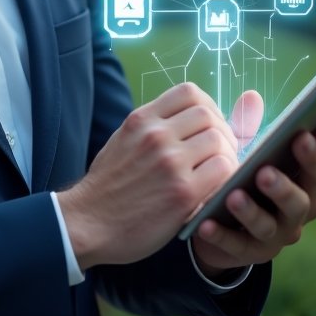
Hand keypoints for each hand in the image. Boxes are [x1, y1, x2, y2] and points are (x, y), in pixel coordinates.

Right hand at [57, 83, 239, 269]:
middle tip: (221, 151)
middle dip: (222, 131)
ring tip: (219, 171)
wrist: (88, 223)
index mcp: (141, 119)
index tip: (209, 124)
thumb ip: (151, 127)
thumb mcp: (123, 141)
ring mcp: (170, 162)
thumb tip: (183, 119)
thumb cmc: (108, 187)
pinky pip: (222, 169)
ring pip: (218, 140)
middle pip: (208, 115)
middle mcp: (155, 135)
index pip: (189, 92)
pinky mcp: (183, 191)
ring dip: (226, 154)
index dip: (208, 106)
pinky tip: (217, 187)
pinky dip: (227, 176)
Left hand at [190, 96, 315, 274]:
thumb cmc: (244, 177)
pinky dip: (222, 235)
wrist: (222, 225)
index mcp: (303, 181)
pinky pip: (236, 245)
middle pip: (300, 199)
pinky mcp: (249, 253)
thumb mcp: (248, 152)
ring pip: (268, 225)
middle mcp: (297, 210)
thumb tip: (252, 96)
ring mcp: (275, 235)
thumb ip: (251, 127)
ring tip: (233, 196)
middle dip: (284, 185)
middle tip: (265, 171)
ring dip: (252, 211)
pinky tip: (205, 223)